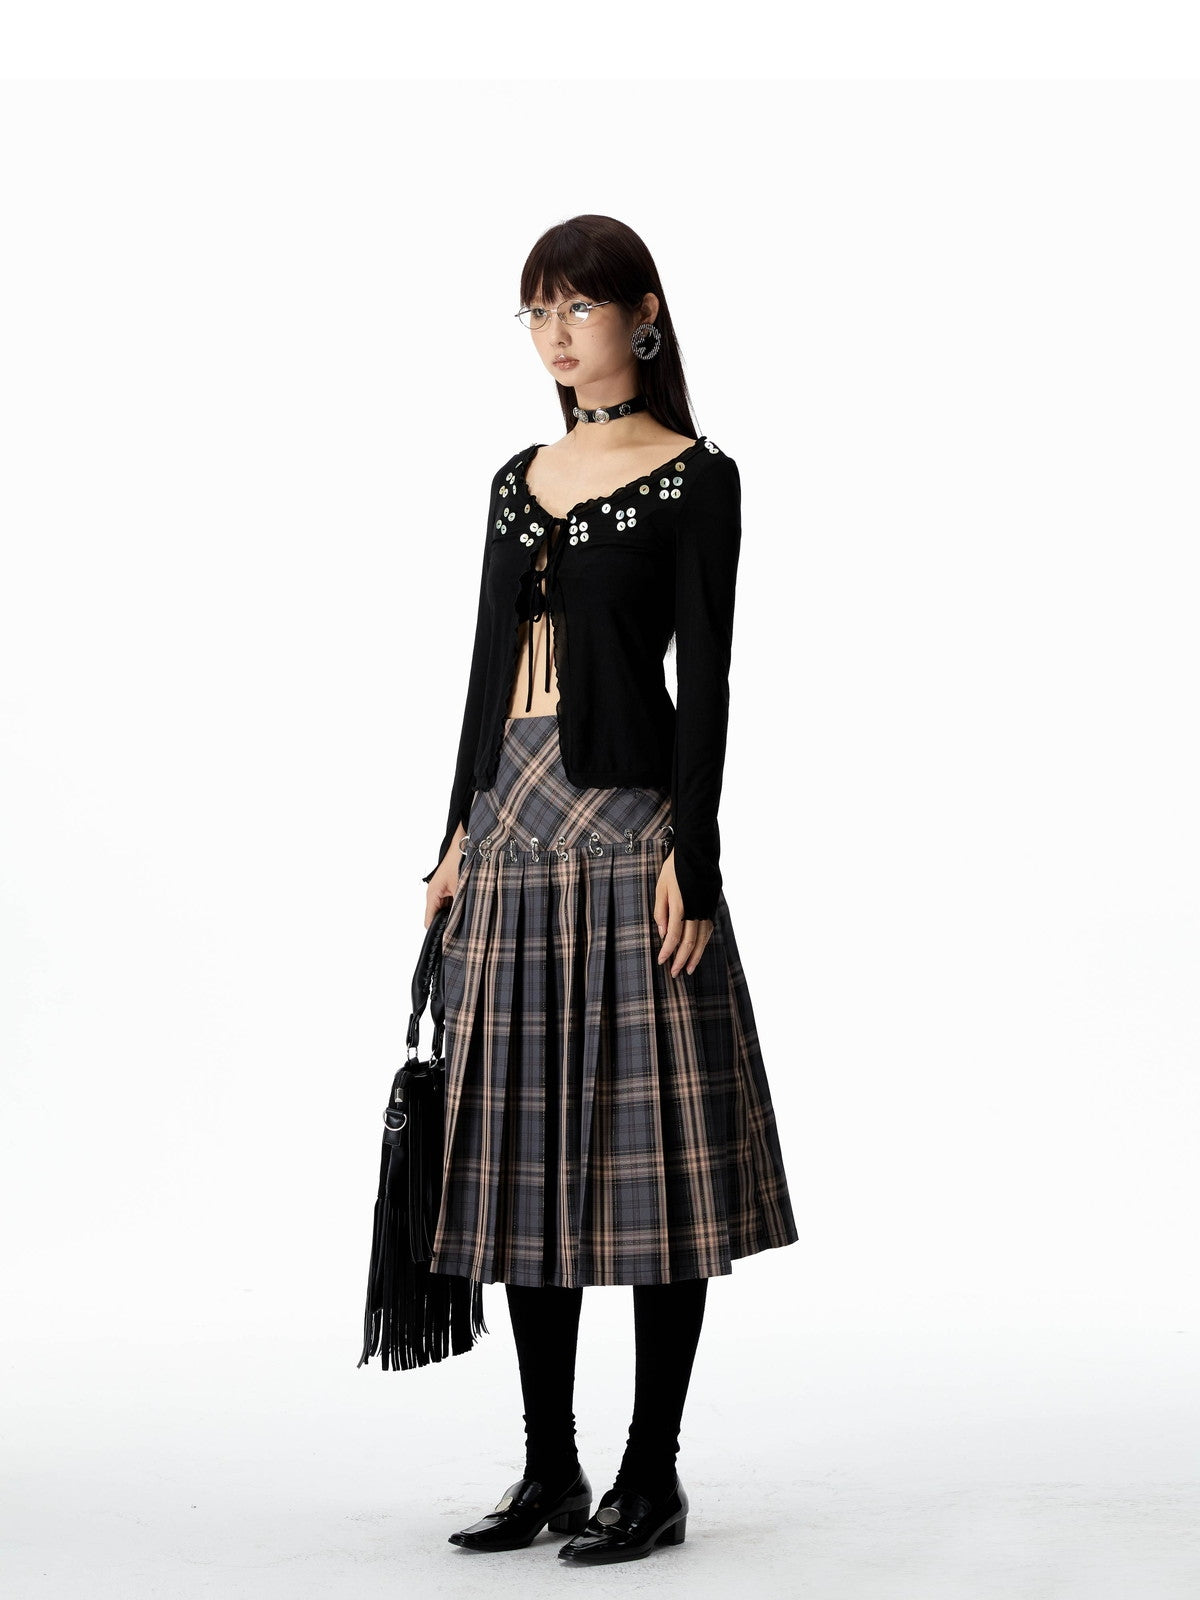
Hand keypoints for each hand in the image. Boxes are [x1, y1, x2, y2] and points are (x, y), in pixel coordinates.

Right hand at [424, 827, 465, 928]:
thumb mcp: (461, 888)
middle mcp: (433, 894)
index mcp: (432, 895)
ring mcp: (440, 891)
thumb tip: (460, 926)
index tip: (450, 942)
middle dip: (449, 925)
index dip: (439, 933)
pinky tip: (468, 907)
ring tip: (467, 919)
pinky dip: (457, 907)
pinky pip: (449, 903)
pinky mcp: (447, 888)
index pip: (429, 922)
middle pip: (437, 918)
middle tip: (463, 933)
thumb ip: (458, 908)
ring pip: (444, 911)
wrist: (465, 844)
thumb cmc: (460, 861)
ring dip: (454, 915)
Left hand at [653, 850, 713, 976]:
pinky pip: (708, 929)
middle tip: (674, 973)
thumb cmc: (675, 868)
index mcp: (681, 905)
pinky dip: (703, 942)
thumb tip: (662, 933)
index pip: (674, 936)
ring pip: (702, 939)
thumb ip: (661, 911)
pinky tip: (698, 950)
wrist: (697, 852)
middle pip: (690, 942)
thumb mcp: (661, 887)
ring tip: (688, 969)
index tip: (661, 961)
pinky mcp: (711, 906)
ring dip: (695, 956)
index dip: (667, 951)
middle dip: (681, 959)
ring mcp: (706, 908)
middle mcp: (696, 910)